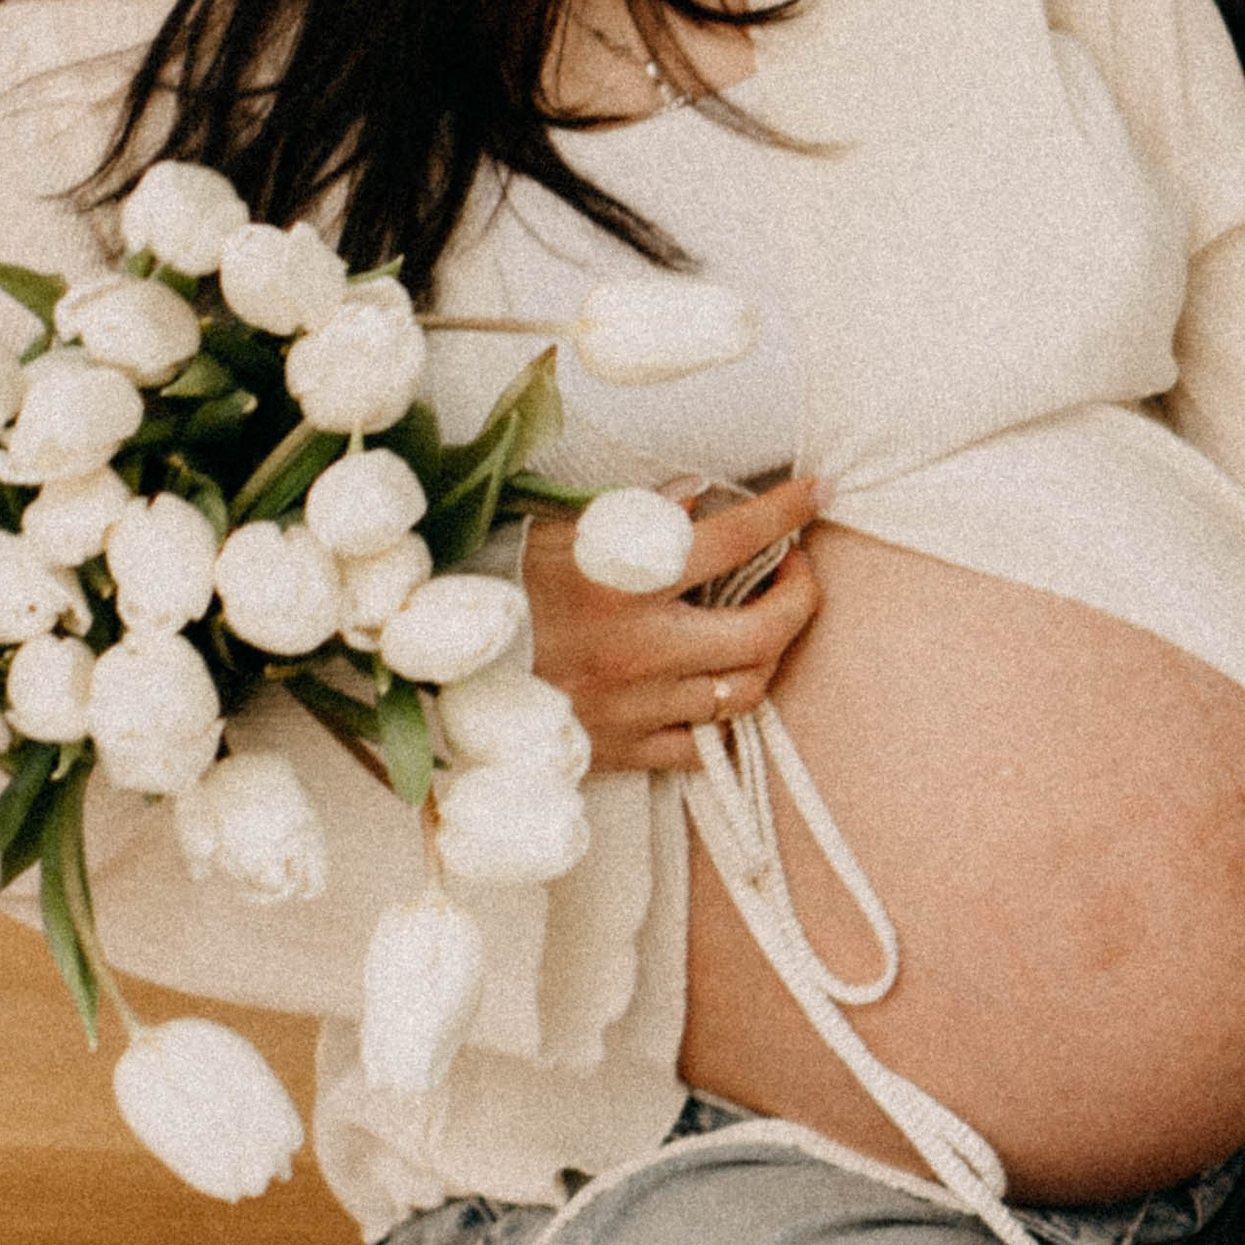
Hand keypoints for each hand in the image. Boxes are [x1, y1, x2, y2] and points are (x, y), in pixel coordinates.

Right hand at [520, 477, 822, 772]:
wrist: (432, 670)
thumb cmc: (496, 587)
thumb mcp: (558, 531)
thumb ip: (637, 514)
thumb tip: (703, 493)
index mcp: (621, 582)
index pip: (733, 540)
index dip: (785, 512)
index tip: (812, 492)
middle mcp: (637, 649)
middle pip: (764, 632)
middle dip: (800, 596)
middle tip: (795, 570)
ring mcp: (631, 708)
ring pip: (743, 692)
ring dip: (768, 653)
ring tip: (761, 622)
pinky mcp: (617, 751)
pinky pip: (701, 745)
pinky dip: (720, 715)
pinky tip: (717, 682)